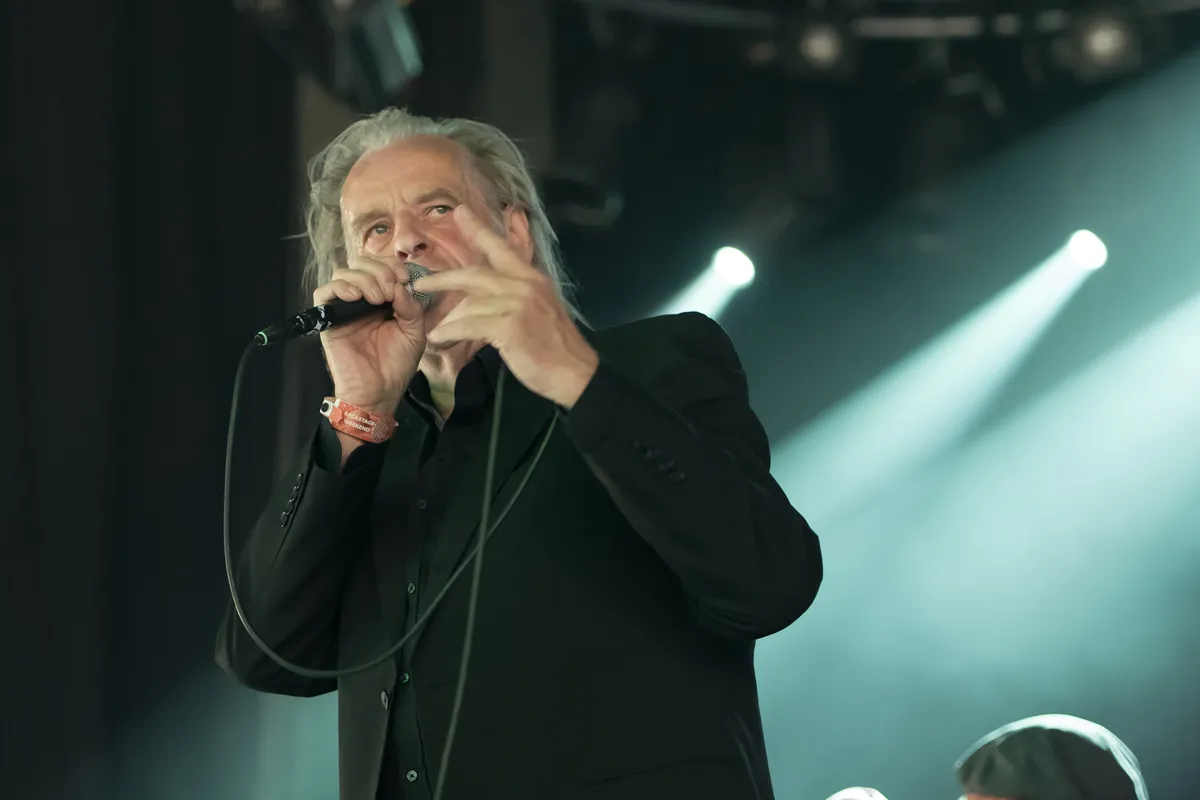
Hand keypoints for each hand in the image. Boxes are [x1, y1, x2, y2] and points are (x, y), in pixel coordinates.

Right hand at [315, 256, 425, 415]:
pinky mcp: (328, 320)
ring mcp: (344, 308)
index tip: (404, 277)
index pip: (381, 266)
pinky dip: (340, 287)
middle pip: (361, 264)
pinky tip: (356, 297)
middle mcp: (362, 299)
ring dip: (364, 279)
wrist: (379, 392)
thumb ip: (411, 306)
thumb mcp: (415, 332)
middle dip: (379, 271)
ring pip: (343, 273)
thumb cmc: (397, 365)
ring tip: (378, 299)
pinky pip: (323, 292)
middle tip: (389, 291)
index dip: (392, 265)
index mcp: (383, 299)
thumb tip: (399, 285)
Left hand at [411, 207, 598, 408]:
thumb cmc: (556, 346)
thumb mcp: (540, 310)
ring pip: (469, 304)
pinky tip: (440, 339)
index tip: (460, 212)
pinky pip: (469, 325)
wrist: (574, 372)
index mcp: (532, 278)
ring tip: (433, 331)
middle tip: (420, 281)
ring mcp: (517, 304)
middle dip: (444, 278)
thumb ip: (517, 295)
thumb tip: (488, 295)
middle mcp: (524, 285)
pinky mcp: (509, 326)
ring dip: (447, 320)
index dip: (479, 230)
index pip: (502, 248)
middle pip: (475, 274)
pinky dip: (451, 332)